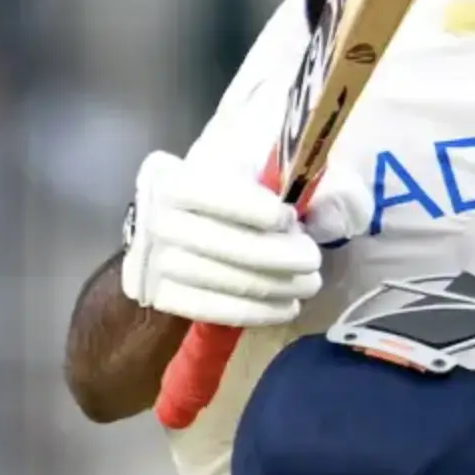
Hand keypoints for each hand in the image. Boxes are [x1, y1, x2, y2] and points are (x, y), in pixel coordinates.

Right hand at [120, 151, 322, 326]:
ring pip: (221, 280)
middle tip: (313, 259)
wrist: (194, 215)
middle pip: (222, 244)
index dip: (253, 209)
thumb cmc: (235, 181)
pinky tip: (285, 308)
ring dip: (273, 286)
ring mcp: (154, 262)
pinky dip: (254, 312)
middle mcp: (155, 221)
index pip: (211, 194)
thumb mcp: (258, 161)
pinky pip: (210, 310)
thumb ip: (288, 178)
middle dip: (276, 254)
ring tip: (309, 285)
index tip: (289, 218)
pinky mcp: (161, 296)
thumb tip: (320, 218)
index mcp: (172, 179)